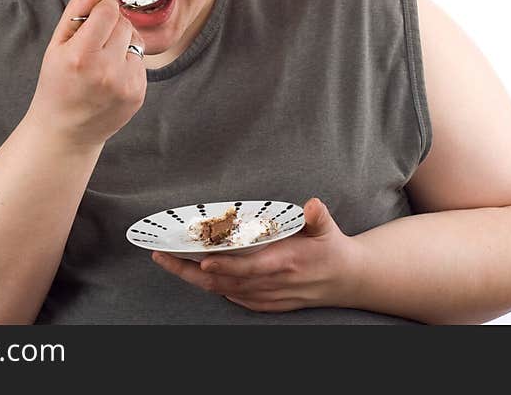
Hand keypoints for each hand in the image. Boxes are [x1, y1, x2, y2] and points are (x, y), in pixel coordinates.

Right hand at [29, 0, 147, 146]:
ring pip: (136, 40)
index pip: (109, 10)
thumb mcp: (56, 46)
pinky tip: (110, 77)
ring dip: (122, 43)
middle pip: (124, 23)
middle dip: (111, 25)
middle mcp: (106, 70)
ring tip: (102, 59)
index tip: (94, 17)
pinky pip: (140, 62)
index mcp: (82, 55)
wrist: (65, 131)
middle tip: (95, 42)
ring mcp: (125, 85)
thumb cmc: (56, 83)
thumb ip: (76, 12)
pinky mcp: (138, 94)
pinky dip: (128, 62)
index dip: (102, 9)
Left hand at [151, 198, 359, 311]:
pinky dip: (212, 286)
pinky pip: (233, 298)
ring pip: (223, 291)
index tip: (202, 258)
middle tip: (162, 256)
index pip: (248, 268)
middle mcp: (272, 284)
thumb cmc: (332, 249)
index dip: (224, 266)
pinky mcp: (266, 304)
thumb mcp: (328, 229)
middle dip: (190, 271)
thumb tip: (312, 205)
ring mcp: (267, 297)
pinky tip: (195, 272)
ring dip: (195, 278)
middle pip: (223, 282)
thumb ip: (318, 217)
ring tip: (169, 261)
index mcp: (285, 263)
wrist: (348, 281)